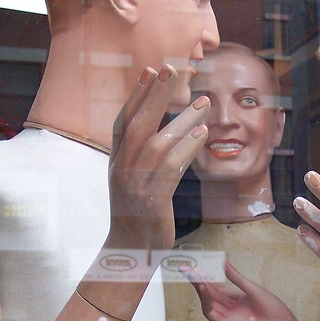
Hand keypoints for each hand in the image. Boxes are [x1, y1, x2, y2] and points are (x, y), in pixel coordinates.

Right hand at [106, 65, 209, 252]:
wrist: (130, 251)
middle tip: (171, 69)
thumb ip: (143, 154)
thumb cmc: (137, 213)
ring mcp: (135, 185)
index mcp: (115, 161)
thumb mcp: (134, 179)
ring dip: (182, 120)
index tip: (149, 69)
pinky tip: (203, 133)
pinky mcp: (152, 200)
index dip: (135, 95)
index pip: (123, 121)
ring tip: (203, 101)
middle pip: (137, 125)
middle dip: (154, 95)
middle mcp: (121, 169)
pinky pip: (171, 168)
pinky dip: (188, 148)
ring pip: (157, 143)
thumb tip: (164, 127)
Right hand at [187, 262, 319, 320]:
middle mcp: (228, 309)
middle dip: (197, 281)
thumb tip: (224, 263)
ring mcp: (228, 319)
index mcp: (234, 300)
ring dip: (200, 291)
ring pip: (208, 304)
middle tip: (185, 268)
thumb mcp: (254, 290)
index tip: (193, 266)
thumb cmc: (274, 311)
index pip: (215, 287)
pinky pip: (213, 315)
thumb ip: (237, 279)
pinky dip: (207, 302)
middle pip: (208, 294)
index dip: (204, 277)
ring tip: (195, 277)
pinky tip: (205, 290)